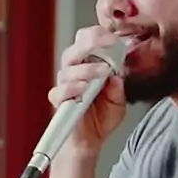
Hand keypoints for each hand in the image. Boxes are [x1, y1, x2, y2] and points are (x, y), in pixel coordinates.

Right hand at [48, 25, 126, 154]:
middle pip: (76, 48)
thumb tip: (116, 74)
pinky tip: (83, 89)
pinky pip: (60, 90)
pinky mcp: (59, 101)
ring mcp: (66, 85)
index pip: (88, 41)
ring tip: (102, 72)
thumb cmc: (102, 118)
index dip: (99, 35)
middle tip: (107, 44)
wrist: (90, 142)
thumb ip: (118, 87)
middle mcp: (75, 72)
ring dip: (87, 68)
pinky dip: (72, 87)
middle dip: (91, 43)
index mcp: (89, 66)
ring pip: (68, 67)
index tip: (114, 38)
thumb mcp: (119, 101)